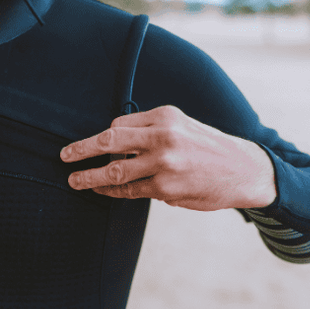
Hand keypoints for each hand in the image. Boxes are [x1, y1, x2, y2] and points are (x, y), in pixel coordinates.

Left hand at [60, 105, 275, 210]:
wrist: (245, 169)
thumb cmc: (209, 146)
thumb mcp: (182, 125)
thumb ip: (149, 130)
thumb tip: (114, 141)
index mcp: (164, 116)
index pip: (118, 124)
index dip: (100, 138)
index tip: (87, 145)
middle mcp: (162, 136)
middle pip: (109, 141)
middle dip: (81, 150)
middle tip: (64, 156)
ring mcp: (163, 163)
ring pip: (115, 171)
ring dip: (90, 177)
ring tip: (75, 181)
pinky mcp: (166, 187)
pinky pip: (130, 191)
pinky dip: (112, 192)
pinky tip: (102, 192)